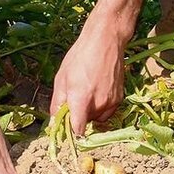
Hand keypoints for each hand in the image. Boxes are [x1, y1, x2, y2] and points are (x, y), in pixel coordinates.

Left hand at [50, 15, 128, 135]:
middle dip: (78, 117)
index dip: (70, 132)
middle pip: (86, 124)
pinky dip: (101, 107)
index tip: (66, 127)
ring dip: (90, 113)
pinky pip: (107, 112)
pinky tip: (97, 91)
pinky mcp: (119, 98)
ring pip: (97, 118)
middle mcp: (98, 104)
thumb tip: (54, 121)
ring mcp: (111, 102)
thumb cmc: (80, 56)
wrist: (106, 41)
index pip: (77, 130)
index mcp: (81, 99)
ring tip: (87, 93)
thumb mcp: (61, 78)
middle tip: (74, 101)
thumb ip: (57, 103)